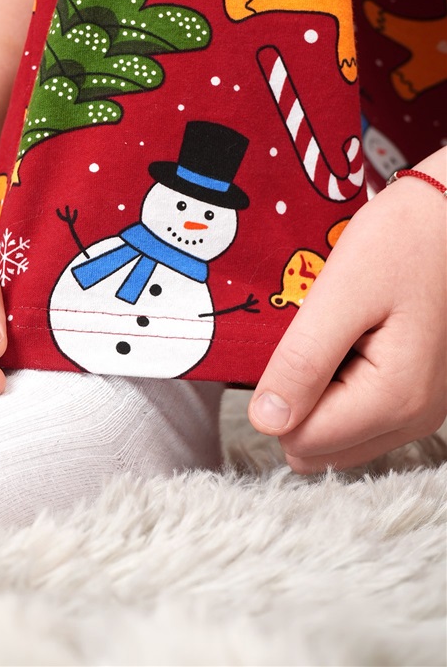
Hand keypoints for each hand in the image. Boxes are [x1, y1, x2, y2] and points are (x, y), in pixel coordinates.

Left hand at [248, 151, 446, 471]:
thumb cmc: (402, 241)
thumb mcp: (341, 295)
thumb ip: (302, 362)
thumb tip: (265, 421)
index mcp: (395, 400)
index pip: (303, 441)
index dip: (281, 394)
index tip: (302, 342)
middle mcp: (416, 419)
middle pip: (320, 446)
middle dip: (301, 398)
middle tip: (321, 337)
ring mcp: (422, 410)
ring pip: (338, 436)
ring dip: (322, 391)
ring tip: (341, 334)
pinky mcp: (419, 395)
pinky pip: (360, 415)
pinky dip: (343, 384)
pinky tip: (355, 340)